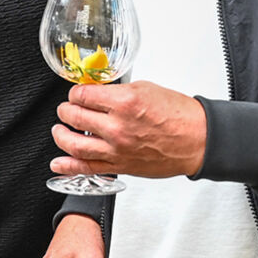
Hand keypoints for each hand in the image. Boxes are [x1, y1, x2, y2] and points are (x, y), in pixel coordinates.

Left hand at [52, 81, 206, 179]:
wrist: (198, 140)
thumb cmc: (179, 115)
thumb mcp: (146, 89)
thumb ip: (117, 92)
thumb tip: (97, 93)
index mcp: (124, 102)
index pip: (83, 95)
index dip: (75, 93)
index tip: (77, 94)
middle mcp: (117, 126)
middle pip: (74, 117)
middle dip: (65, 111)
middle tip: (66, 110)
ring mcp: (117, 148)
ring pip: (74, 144)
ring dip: (60, 136)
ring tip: (60, 131)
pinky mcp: (120, 165)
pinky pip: (87, 168)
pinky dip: (68, 166)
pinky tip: (59, 163)